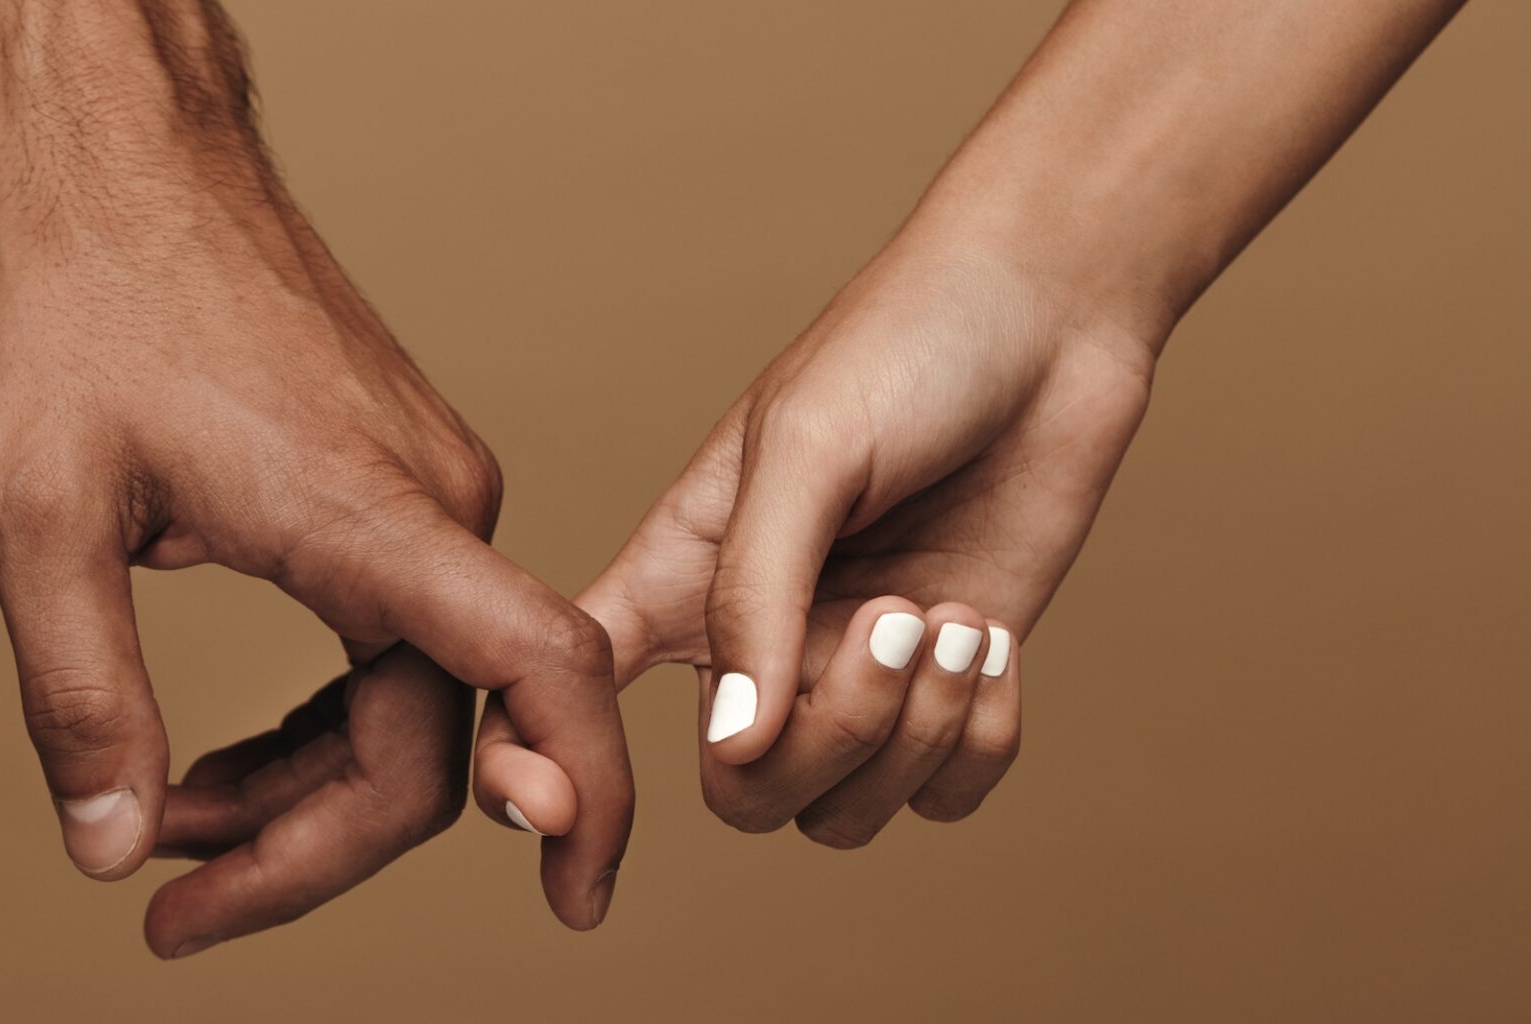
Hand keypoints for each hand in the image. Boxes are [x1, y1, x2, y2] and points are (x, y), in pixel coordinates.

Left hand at [0, 184, 630, 951]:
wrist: (124, 169)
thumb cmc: (86, 305)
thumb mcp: (38, 515)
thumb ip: (83, 695)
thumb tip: (110, 845)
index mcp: (369, 513)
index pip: (534, 672)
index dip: (583, 800)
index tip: (571, 906)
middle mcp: (432, 506)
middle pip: (431, 737)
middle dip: (308, 846)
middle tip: (176, 901)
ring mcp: (423, 492)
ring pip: (408, 698)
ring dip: (300, 786)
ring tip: (170, 821)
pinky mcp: (395, 484)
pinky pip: (390, 641)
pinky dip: (315, 717)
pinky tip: (222, 754)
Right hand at [480, 243, 1152, 846]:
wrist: (1053, 313)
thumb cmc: (905, 344)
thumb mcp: (805, 451)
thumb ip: (752, 598)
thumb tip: (733, 745)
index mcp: (681, 576)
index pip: (579, 686)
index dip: (547, 760)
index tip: (558, 806)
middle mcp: (761, 642)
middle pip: (744, 791)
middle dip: (832, 737)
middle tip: (896, 614)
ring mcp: (858, 670)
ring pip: (845, 811)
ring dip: (914, 735)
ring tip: (950, 618)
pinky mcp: (954, 683)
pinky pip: (944, 794)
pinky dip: (975, 744)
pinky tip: (991, 647)